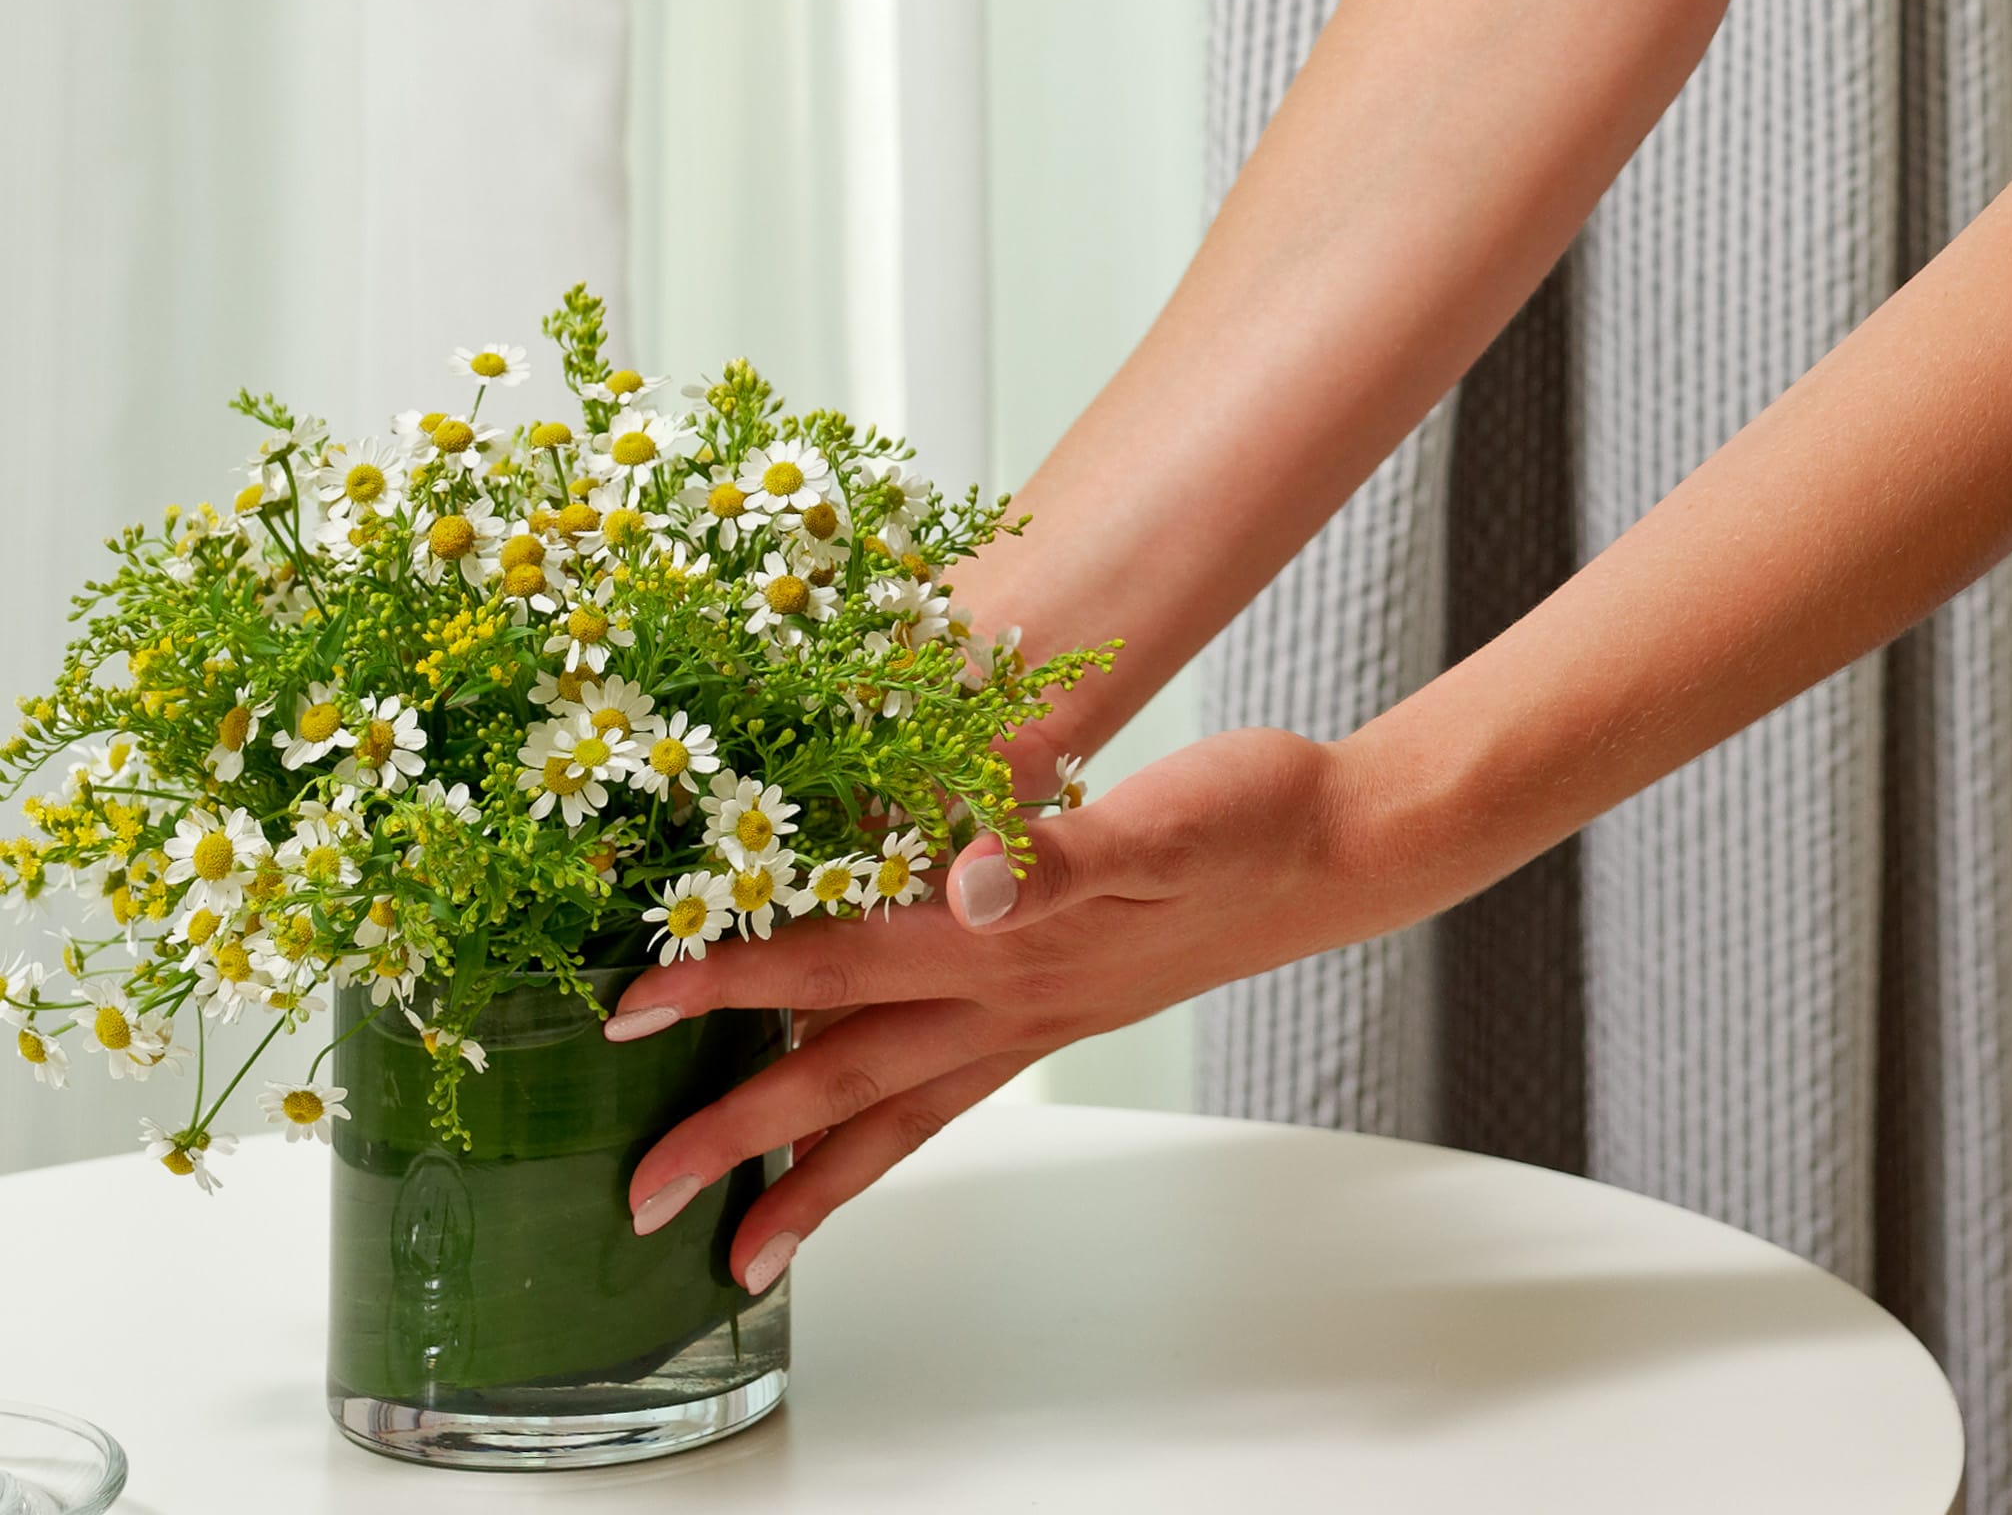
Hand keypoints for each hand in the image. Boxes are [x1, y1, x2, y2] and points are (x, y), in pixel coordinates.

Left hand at [608, 728, 1389, 1291]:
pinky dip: (895, 1127)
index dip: (728, 973)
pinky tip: (870, 1134)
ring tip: (740, 1242)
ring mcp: (1038, 1016)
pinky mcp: (1067, 1011)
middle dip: (734, 1136)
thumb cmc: (1253, 817)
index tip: (625, 1007)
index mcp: (1009, 935)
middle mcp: (1008, 992)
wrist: (1338, 847)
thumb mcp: (1165, 817)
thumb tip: (968, 879)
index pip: (834, 955)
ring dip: (809, 1174)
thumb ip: (1063, 851)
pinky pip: (955, 1091)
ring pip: (898, 1109)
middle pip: (842, 1072)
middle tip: (638, 1198)